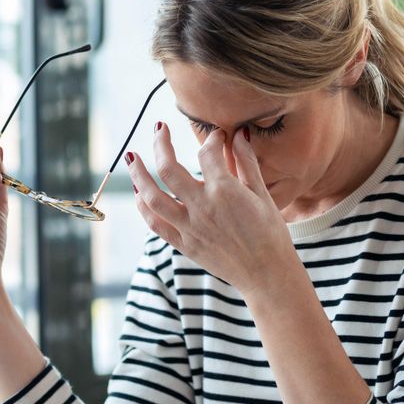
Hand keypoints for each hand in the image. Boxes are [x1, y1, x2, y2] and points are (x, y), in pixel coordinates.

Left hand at [127, 124, 297, 297]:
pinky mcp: (184, 244)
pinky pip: (155, 224)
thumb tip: (240, 134)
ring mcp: (189, 227)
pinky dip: (144, 207)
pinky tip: (140, 194)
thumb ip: (247, 162)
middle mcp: (201, 207)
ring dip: (138, 175)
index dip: (212, 139)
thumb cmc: (271, 234)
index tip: (217, 137)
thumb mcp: (262, 194)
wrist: (266, 274)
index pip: (207, 153)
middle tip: (159, 129)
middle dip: (160, 143)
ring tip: (133, 158)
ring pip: (152, 197)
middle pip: (168, 168)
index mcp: (224, 191)